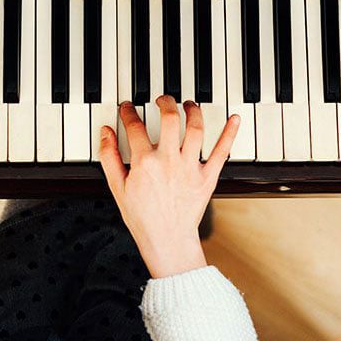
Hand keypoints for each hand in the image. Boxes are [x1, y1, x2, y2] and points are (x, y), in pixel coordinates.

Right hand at [99, 96, 239, 277]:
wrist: (167, 240)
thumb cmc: (142, 218)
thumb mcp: (117, 188)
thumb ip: (109, 157)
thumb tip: (106, 132)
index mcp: (144, 162)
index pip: (135, 126)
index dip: (129, 112)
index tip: (128, 108)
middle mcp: (169, 160)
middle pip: (169, 118)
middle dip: (165, 102)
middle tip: (162, 100)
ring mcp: (190, 168)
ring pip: (195, 128)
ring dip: (193, 111)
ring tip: (189, 105)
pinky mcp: (208, 177)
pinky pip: (222, 151)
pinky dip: (230, 133)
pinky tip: (234, 119)